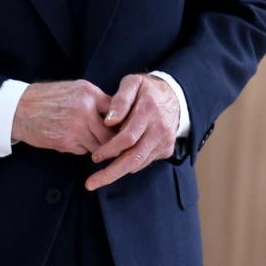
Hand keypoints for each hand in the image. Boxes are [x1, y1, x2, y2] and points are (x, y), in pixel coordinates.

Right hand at [11, 80, 112, 154]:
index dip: (121, 124)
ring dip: (95, 147)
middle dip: (110, 141)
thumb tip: (116, 117)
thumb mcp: (72, 89)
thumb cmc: (45, 99)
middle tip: (108, 144)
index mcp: (88, 92)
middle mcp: (85, 108)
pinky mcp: (67, 141)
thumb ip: (93, 100)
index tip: (120, 130)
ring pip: (99, 145)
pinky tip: (69, 140)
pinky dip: (80, 149)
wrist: (17, 108)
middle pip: (112, 133)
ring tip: (84, 140)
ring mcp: (77, 126)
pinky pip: (84, 151)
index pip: (118, 111)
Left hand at [85, 74, 179, 190]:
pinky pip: (144, 161)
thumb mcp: (132, 83)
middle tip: (91, 183)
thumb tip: (109, 121)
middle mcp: (159, 130)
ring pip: (139, 163)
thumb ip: (120, 99)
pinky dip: (128, 166)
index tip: (94, 156)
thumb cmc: (146, 89)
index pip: (128, 137)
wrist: (174, 96)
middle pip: (134, 157)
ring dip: (118, 172)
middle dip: (112, 172)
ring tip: (97, 178)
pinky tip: (114, 167)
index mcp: (149, 112)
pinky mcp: (166, 150)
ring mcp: (164, 142)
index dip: (110, 148)